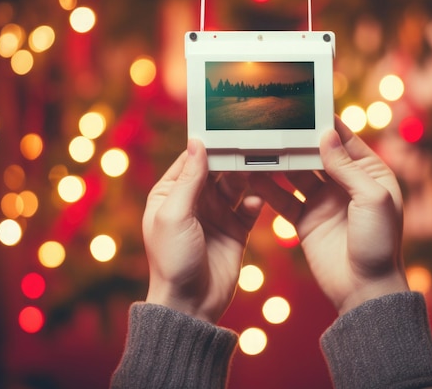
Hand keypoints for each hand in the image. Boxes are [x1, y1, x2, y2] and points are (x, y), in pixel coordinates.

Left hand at [143, 139, 262, 322]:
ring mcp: (216, 215)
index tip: (227, 128)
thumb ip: (189, 178)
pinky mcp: (236, 230)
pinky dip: (255, 200)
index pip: (191, 161)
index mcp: (170, 194)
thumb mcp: (175, 214)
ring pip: (235, 185)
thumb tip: (196, 142)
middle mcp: (194, 201)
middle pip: (217, 170)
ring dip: (247, 176)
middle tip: (251, 143)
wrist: (190, 304)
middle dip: (232, 158)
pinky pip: (249, 207)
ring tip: (260, 165)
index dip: (207, 146)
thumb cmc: (172, 260)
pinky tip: (258, 198)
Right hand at [250, 117, 408, 314]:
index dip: (326, 124)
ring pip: (296, 173)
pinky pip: (284, 198)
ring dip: (279, 161)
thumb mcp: (371, 198)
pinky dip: (269, 188)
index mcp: (369, 174)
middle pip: (316, 154)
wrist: (364, 288)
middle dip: (296, 139)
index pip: (345, 141)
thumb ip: (347, 167)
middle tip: (273, 122)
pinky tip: (252, 176)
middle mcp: (345, 184)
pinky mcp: (305, 219)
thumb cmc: (378, 242)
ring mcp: (323, 201)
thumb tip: (326, 136)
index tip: (304, 105)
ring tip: (257, 144)